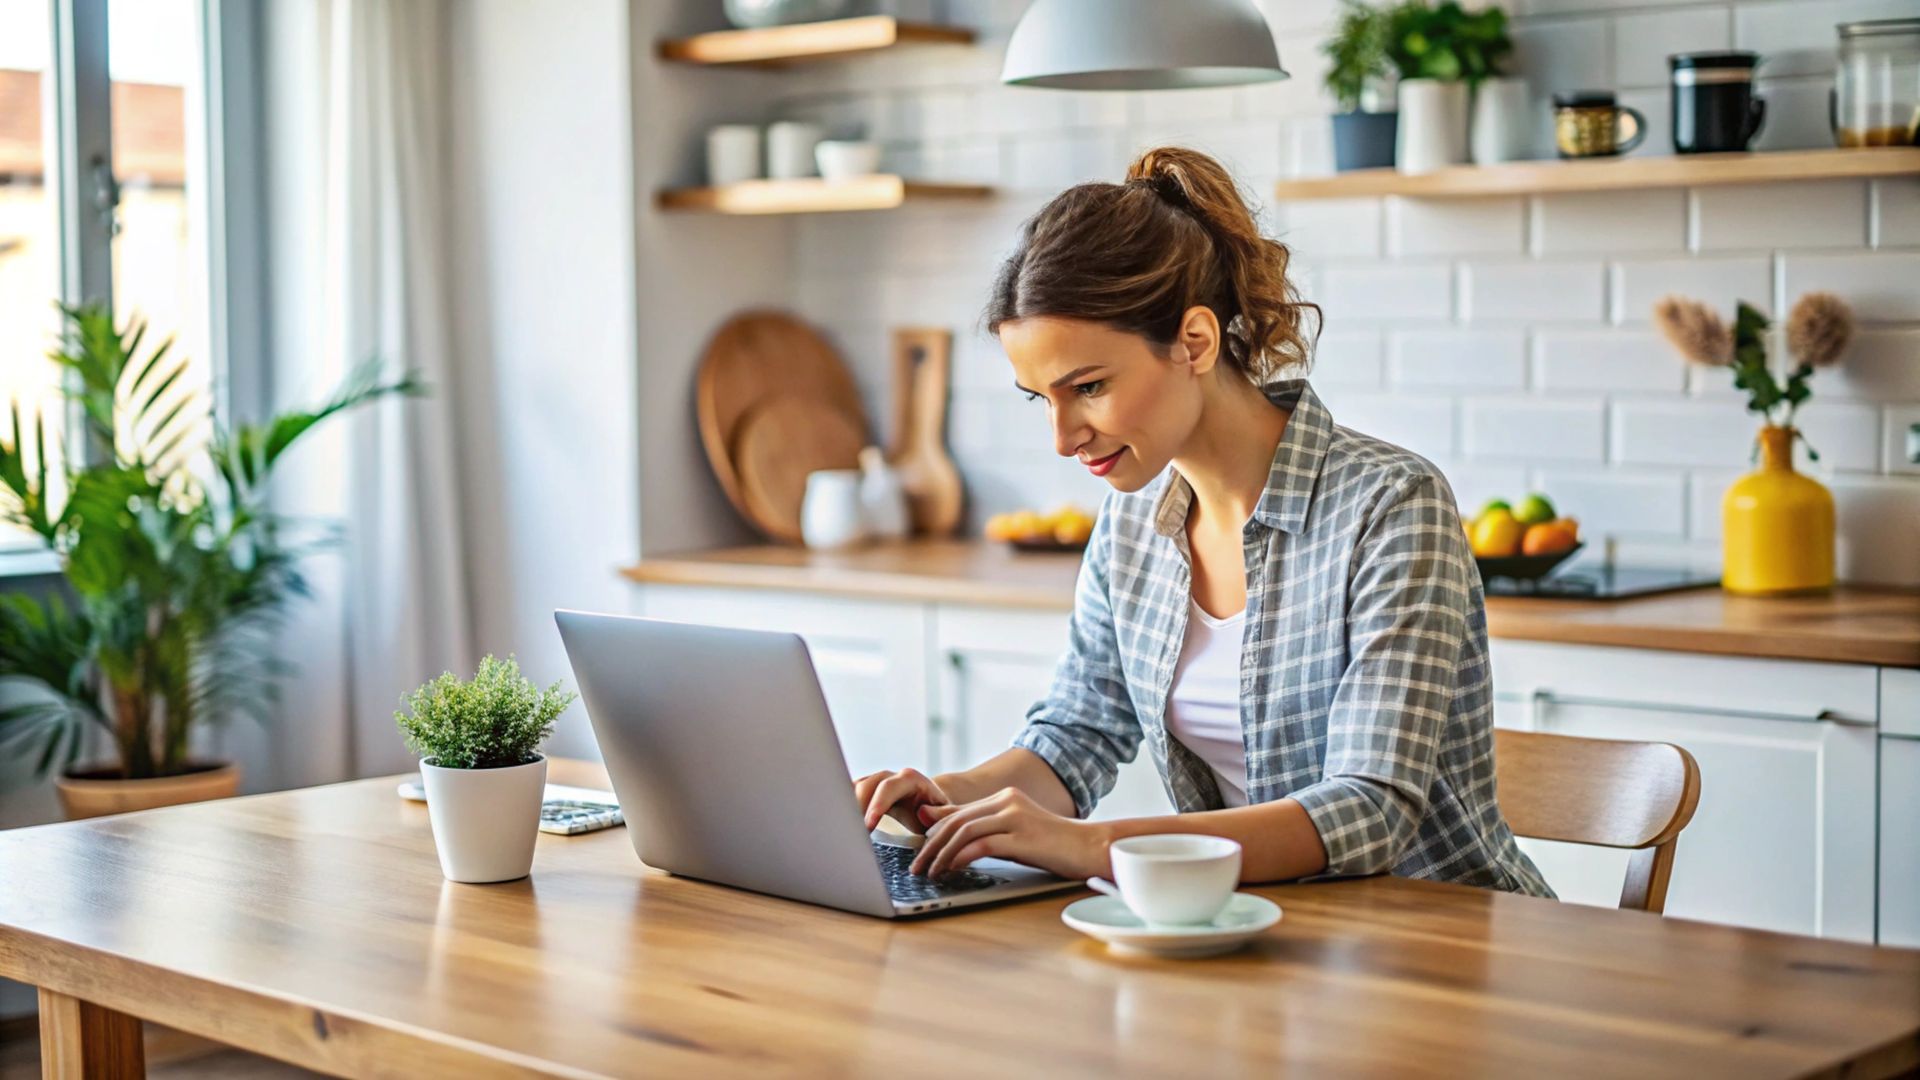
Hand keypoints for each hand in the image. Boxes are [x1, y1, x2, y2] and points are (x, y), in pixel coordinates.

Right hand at [853, 767, 949, 833]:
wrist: (929, 809)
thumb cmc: (937, 815)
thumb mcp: (944, 817)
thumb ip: (939, 815)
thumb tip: (922, 812)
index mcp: (911, 780)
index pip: (888, 788)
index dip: (876, 806)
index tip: (867, 826)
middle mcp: (890, 777)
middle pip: (866, 786)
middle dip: (856, 808)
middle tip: (850, 832)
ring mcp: (875, 782)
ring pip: (853, 789)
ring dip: (847, 808)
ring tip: (845, 830)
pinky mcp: (864, 792)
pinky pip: (848, 794)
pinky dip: (844, 808)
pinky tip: (841, 824)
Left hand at [911, 787, 1110, 880]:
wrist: (1089, 849)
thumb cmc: (1051, 846)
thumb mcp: (1012, 835)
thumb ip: (983, 830)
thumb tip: (944, 830)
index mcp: (1004, 797)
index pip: (957, 813)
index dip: (933, 832)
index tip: (919, 852)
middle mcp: (1007, 801)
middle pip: (955, 820)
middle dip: (931, 845)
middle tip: (917, 867)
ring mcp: (1015, 817)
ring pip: (964, 831)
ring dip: (941, 854)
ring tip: (930, 873)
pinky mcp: (1022, 836)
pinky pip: (982, 844)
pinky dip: (961, 857)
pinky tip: (952, 870)